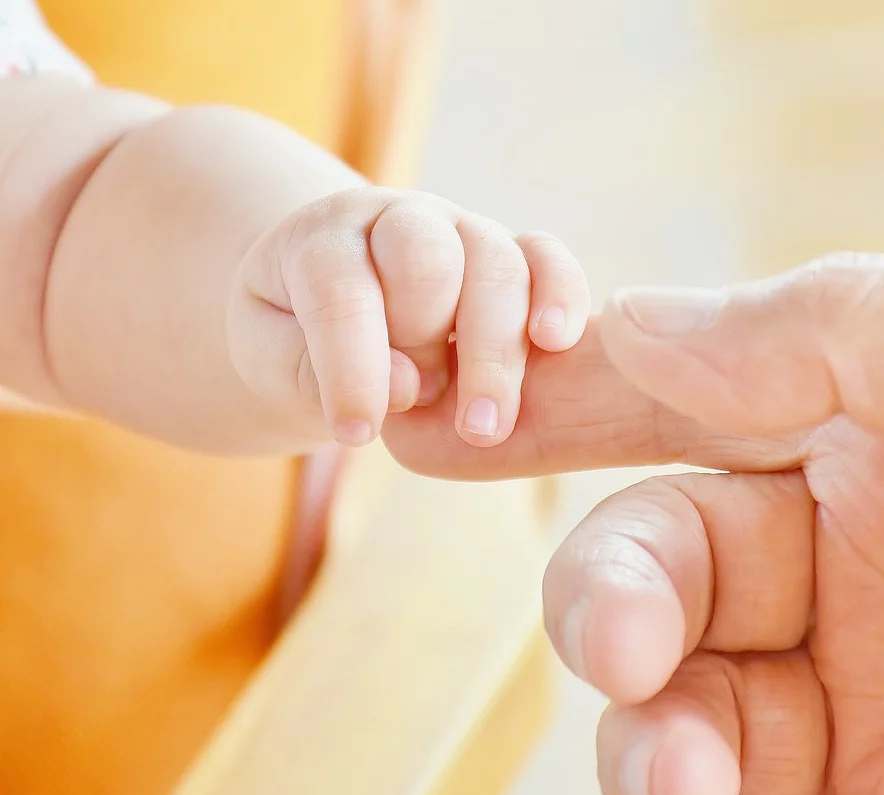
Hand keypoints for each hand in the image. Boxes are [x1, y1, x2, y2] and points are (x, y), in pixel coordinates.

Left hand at [228, 187, 588, 447]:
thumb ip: (317, 373)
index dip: (351, 367)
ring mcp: (461, 231)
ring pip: (494, 264)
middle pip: (428, 262)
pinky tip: (555, 341)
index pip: (341, 293)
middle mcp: (398, 221)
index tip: (356, 434)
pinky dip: (559, 293)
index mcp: (324, 241)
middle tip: (416, 410)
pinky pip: (546, 255)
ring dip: (495, 351)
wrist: (329, 302)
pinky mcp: (511, 252)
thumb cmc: (296, 337)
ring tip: (485, 426)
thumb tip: (406, 386)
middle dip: (428, 344)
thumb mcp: (274, 359)